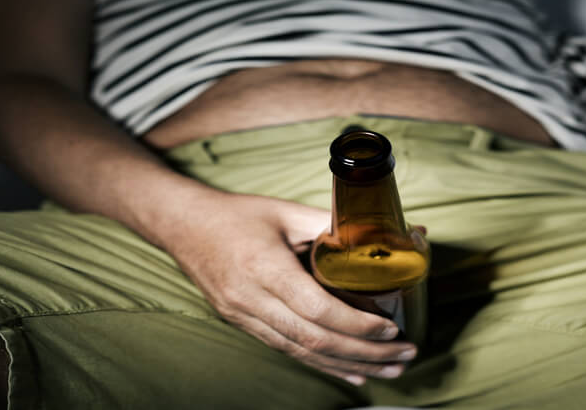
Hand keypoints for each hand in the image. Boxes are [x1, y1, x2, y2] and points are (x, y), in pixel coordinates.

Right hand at [163, 192, 417, 385]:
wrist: (183, 226)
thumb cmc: (236, 215)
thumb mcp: (284, 212)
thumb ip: (328, 224)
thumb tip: (375, 233)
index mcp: (264, 268)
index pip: (317, 308)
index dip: (356, 324)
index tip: (390, 328)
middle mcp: (252, 300)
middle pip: (314, 339)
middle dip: (364, 353)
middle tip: (402, 355)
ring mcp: (244, 317)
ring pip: (302, 352)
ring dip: (348, 365)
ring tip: (387, 369)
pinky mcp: (243, 325)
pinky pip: (287, 351)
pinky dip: (321, 365)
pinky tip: (350, 373)